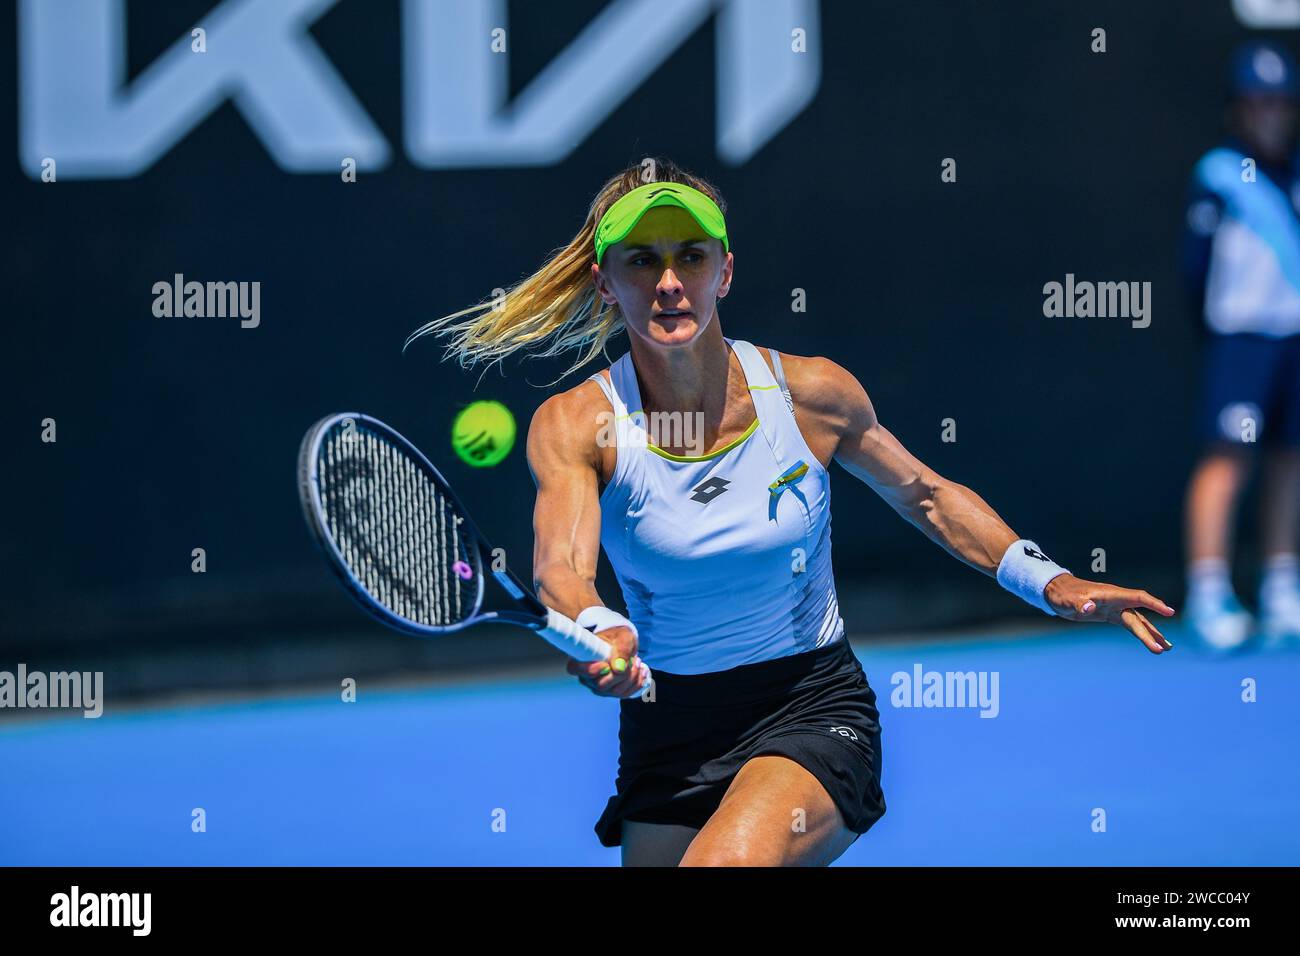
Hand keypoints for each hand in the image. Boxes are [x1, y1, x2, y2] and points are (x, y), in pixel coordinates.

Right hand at [565, 625, 648, 697]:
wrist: (621, 641)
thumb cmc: (617, 636)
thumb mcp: (623, 636)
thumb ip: (621, 649)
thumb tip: (619, 668)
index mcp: (582, 658)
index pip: (575, 669)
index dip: (589, 670)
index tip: (606, 665)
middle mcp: (587, 676)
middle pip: (601, 685)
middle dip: (621, 674)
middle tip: (632, 660)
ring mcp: (599, 686)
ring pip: (615, 691)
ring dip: (632, 677)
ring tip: (637, 661)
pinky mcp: (611, 691)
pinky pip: (624, 694)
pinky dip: (637, 683)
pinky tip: (641, 671)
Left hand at [1044, 574, 1174, 653]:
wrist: (1057, 592)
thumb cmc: (1064, 594)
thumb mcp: (1069, 600)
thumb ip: (1079, 603)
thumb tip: (1089, 607)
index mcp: (1111, 594)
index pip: (1138, 598)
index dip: (1154, 604)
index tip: (1170, 612)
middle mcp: (1117, 601)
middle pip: (1139, 617)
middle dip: (1151, 633)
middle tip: (1165, 648)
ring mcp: (1115, 608)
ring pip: (1137, 622)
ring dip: (1151, 634)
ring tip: (1167, 648)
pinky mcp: (1110, 615)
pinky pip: (1129, 625)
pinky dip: (1140, 633)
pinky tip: (1151, 642)